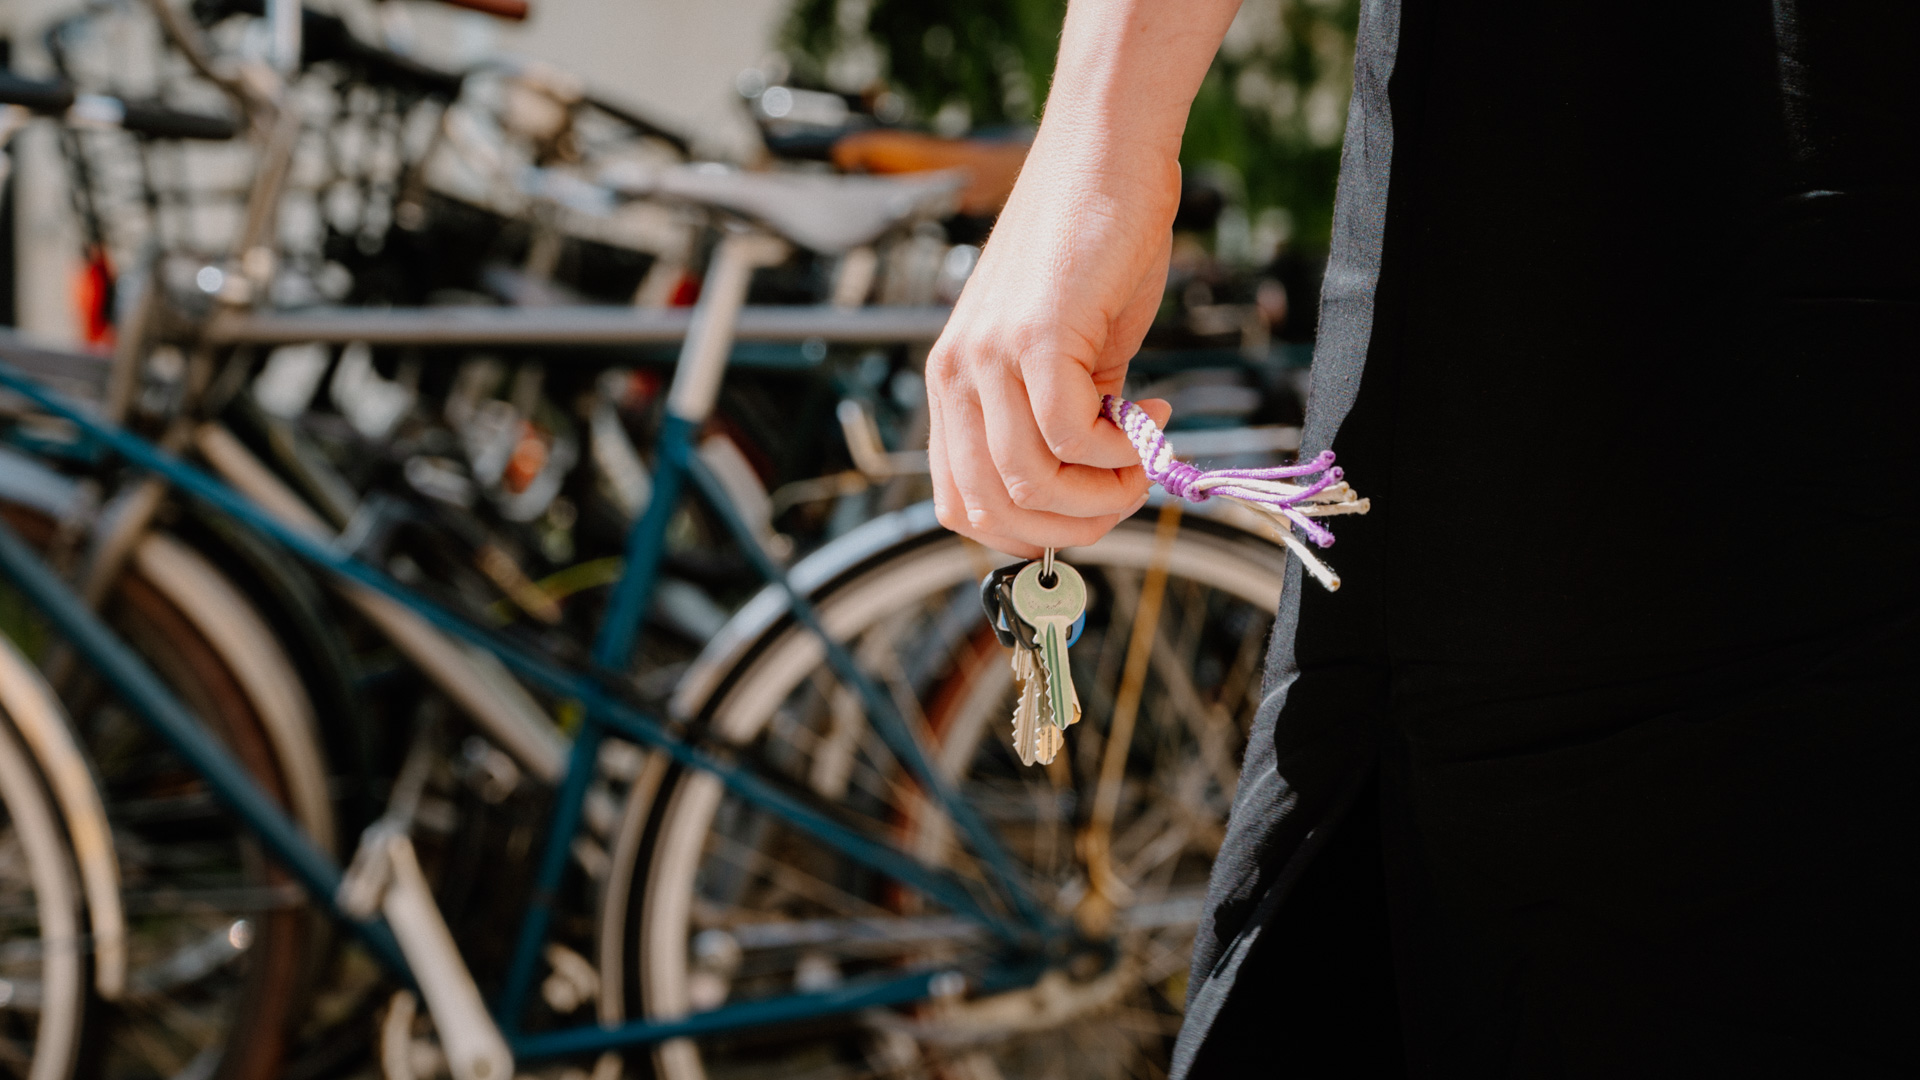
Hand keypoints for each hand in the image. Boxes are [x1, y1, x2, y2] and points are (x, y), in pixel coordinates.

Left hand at [925, 120, 1178, 556]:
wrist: (1106, 157)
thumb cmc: (1094, 250)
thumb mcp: (1067, 355)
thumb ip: (1064, 420)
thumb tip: (1093, 489)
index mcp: (952, 383)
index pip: (959, 504)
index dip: (1026, 533)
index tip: (1089, 509)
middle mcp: (955, 374)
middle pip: (991, 509)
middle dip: (1072, 527)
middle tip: (1130, 493)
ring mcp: (989, 355)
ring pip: (1030, 484)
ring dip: (1102, 494)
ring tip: (1146, 459)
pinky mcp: (1036, 335)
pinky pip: (1071, 435)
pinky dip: (1121, 450)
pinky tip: (1154, 416)